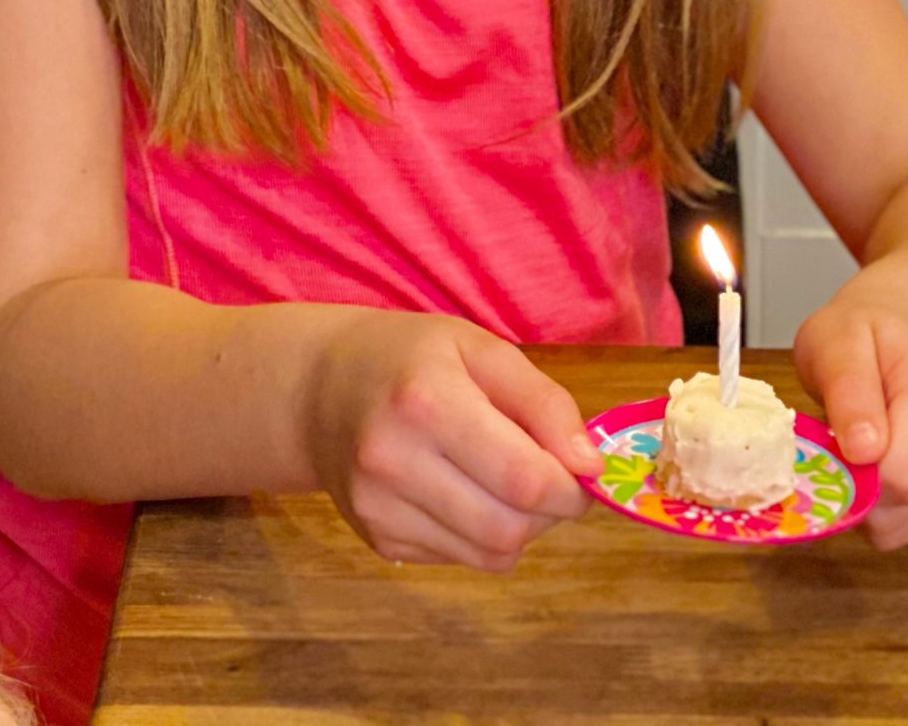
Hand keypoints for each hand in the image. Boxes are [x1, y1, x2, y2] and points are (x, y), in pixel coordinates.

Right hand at [302, 311, 601, 570]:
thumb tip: (589, 466)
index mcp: (425, 400)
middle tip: (545, 475)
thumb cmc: (410, 357)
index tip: (580, 470)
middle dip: (549, 511)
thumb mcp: (479, 349)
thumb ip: (542, 402)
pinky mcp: (378, 542)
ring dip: (520, 527)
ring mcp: (379, 509)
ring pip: (491, 554)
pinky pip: (461, 559)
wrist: (318, 389)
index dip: (570, 486)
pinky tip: (463, 493)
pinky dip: (482, 536)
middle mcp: (393, 461)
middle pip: (510, 526)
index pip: (524, 477)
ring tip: (505, 482)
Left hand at [794, 297, 907, 548]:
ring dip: (873, 503)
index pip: (901, 474)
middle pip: (904, 505)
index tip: (829, 444)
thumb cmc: (863, 339)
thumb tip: (863, 452)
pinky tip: (889, 464)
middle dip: (858, 489)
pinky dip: (892, 511)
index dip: (851, 473)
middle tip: (841, 446)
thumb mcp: (834, 340)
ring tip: (868, 450)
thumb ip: (846, 387)